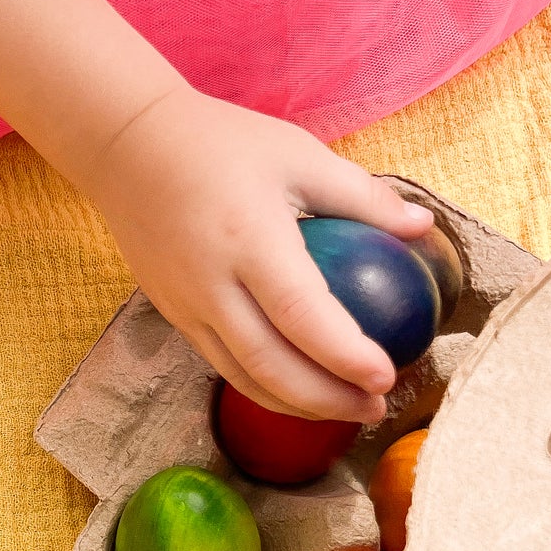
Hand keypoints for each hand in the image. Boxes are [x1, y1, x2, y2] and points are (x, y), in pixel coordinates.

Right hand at [88, 83, 434, 423]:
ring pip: (242, 378)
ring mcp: (185, 306)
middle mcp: (212, 284)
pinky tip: (300, 386)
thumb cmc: (220, 142)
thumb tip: (424, 227)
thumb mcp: (298, 154)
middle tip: (376, 407)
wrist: (127, 146)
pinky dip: (265, 386)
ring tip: (346, 408)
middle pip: (270, 366)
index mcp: (248, 240)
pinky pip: (222, 364)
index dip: (344, 355)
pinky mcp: (172, 314)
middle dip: (327, 400)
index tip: (387, 376)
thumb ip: (363, 196)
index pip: (301, 315)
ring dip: (297, 405)